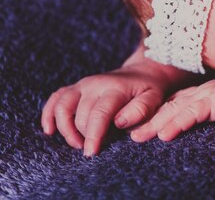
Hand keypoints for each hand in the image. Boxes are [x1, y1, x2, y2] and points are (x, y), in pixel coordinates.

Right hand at [41, 64, 170, 155]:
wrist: (143, 72)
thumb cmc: (149, 90)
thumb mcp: (153, 99)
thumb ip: (140, 110)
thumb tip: (120, 122)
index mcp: (115, 89)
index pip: (98, 114)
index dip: (93, 135)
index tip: (91, 153)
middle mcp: (95, 84)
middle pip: (80, 115)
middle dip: (85, 136)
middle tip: (95, 147)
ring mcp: (83, 85)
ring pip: (62, 107)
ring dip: (65, 129)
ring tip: (78, 143)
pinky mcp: (75, 87)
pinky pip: (55, 99)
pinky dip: (49, 115)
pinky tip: (50, 130)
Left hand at [131, 74, 214, 142]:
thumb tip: (207, 120)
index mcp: (204, 93)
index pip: (175, 103)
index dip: (157, 113)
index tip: (141, 124)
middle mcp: (202, 92)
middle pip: (169, 107)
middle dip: (149, 120)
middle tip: (130, 133)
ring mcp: (208, 95)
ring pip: (175, 110)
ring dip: (156, 124)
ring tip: (138, 137)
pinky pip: (192, 114)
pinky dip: (177, 123)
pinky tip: (165, 134)